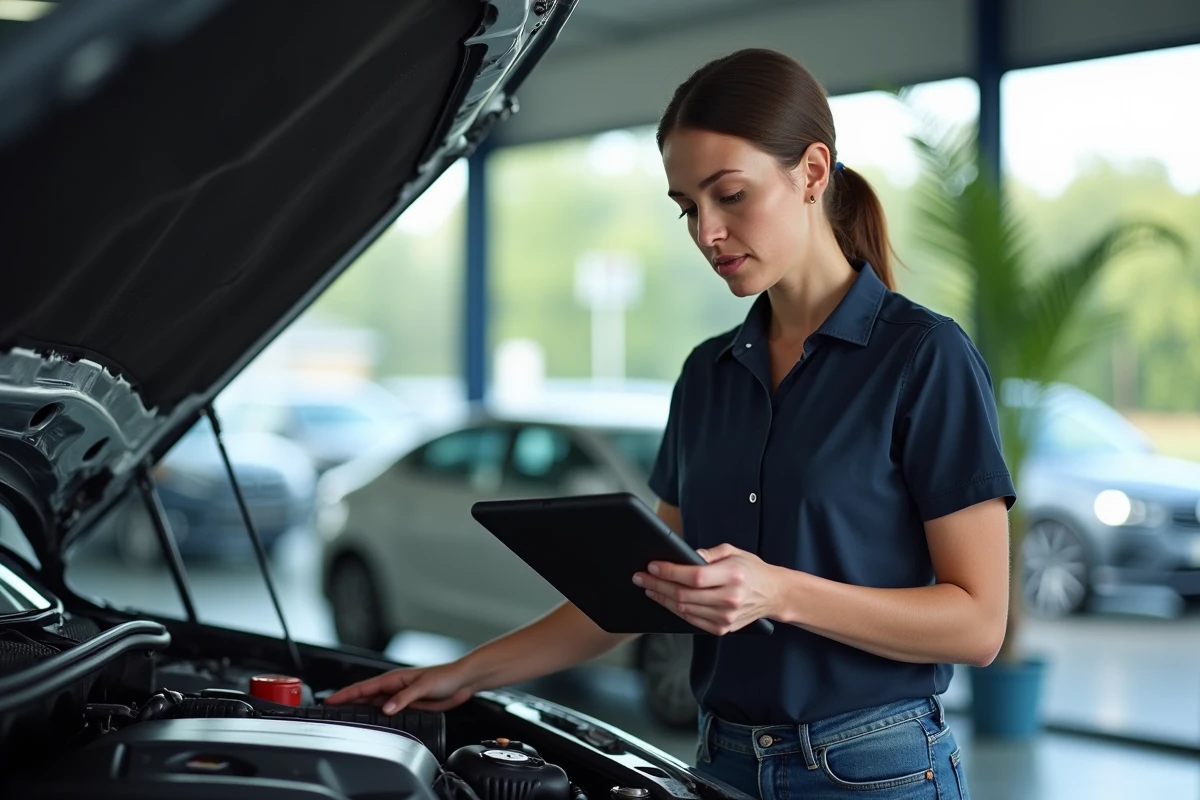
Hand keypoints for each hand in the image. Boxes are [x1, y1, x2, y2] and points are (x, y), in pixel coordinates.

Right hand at [324, 660, 475, 713]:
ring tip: (345, 717)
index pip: (364, 687)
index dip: (346, 694)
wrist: (462, 681)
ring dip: (361, 710)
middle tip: (330, 711)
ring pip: (375, 704)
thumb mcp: (423, 686)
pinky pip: (388, 711)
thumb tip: (385, 709)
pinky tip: (373, 722)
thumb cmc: (445, 676)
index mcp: (394, 678)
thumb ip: (404, 697)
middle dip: (348, 702)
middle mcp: (395, 687)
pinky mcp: (409, 704)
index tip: (330, 700)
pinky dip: (377, 716)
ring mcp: (401, 696)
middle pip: (365, 696)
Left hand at [634, 544, 781, 634]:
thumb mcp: (733, 551)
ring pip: (684, 609)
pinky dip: (675, 610)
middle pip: (684, 595)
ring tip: (649, 587)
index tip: (652, 566)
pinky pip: (691, 620)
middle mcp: (729, 599)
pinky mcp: (722, 628)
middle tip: (641, 577)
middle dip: (657, 584)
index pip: (694, 576)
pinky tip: (665, 599)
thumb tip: (684, 556)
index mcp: (732, 576)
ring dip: (662, 598)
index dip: (670, 572)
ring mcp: (726, 617)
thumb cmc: (751, 570)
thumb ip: (708, 553)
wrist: (773, 594)